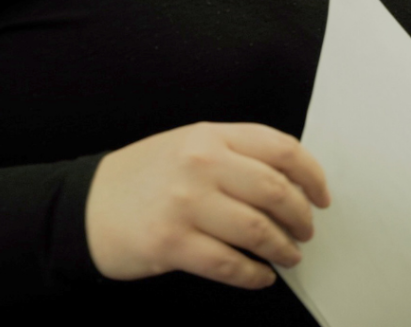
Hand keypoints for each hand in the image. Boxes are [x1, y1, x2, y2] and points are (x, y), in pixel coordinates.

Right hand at [85, 121, 331, 289]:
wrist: (88, 204)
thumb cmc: (144, 176)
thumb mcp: (188, 144)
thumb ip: (234, 153)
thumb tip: (290, 181)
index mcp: (209, 135)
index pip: (279, 147)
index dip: (311, 174)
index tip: (322, 196)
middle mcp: (200, 163)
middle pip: (275, 190)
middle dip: (300, 217)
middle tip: (305, 231)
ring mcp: (185, 203)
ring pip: (258, 229)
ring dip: (282, 249)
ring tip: (288, 255)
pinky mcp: (172, 243)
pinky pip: (229, 264)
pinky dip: (253, 275)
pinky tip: (260, 276)